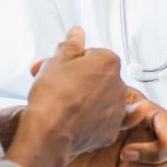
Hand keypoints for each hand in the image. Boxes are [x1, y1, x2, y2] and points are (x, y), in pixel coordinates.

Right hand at [5, 27, 128, 166]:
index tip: (60, 69)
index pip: (92, 55)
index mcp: (107, 61)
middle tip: (58, 86)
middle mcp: (118, 83)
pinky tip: (95, 118)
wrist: (48, 133)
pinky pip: (106, 121)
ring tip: (65, 105)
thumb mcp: (55, 62)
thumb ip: (70, 45)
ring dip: (89, 99)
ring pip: (103, 99)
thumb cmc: (51, 96)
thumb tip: (77, 33)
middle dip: (81, 80)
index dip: (73, 62)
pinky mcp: (112, 130)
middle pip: (98, 77)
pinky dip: (101, 120)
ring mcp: (117, 109)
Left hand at [61, 88, 166, 166]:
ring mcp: (140, 150)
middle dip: (157, 154)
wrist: (46, 136)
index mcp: (137, 107)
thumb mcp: (91, 103)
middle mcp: (144, 129)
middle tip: (125, 155)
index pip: (166, 119)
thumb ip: (116, 107)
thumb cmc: (65, 114)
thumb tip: (142, 108)